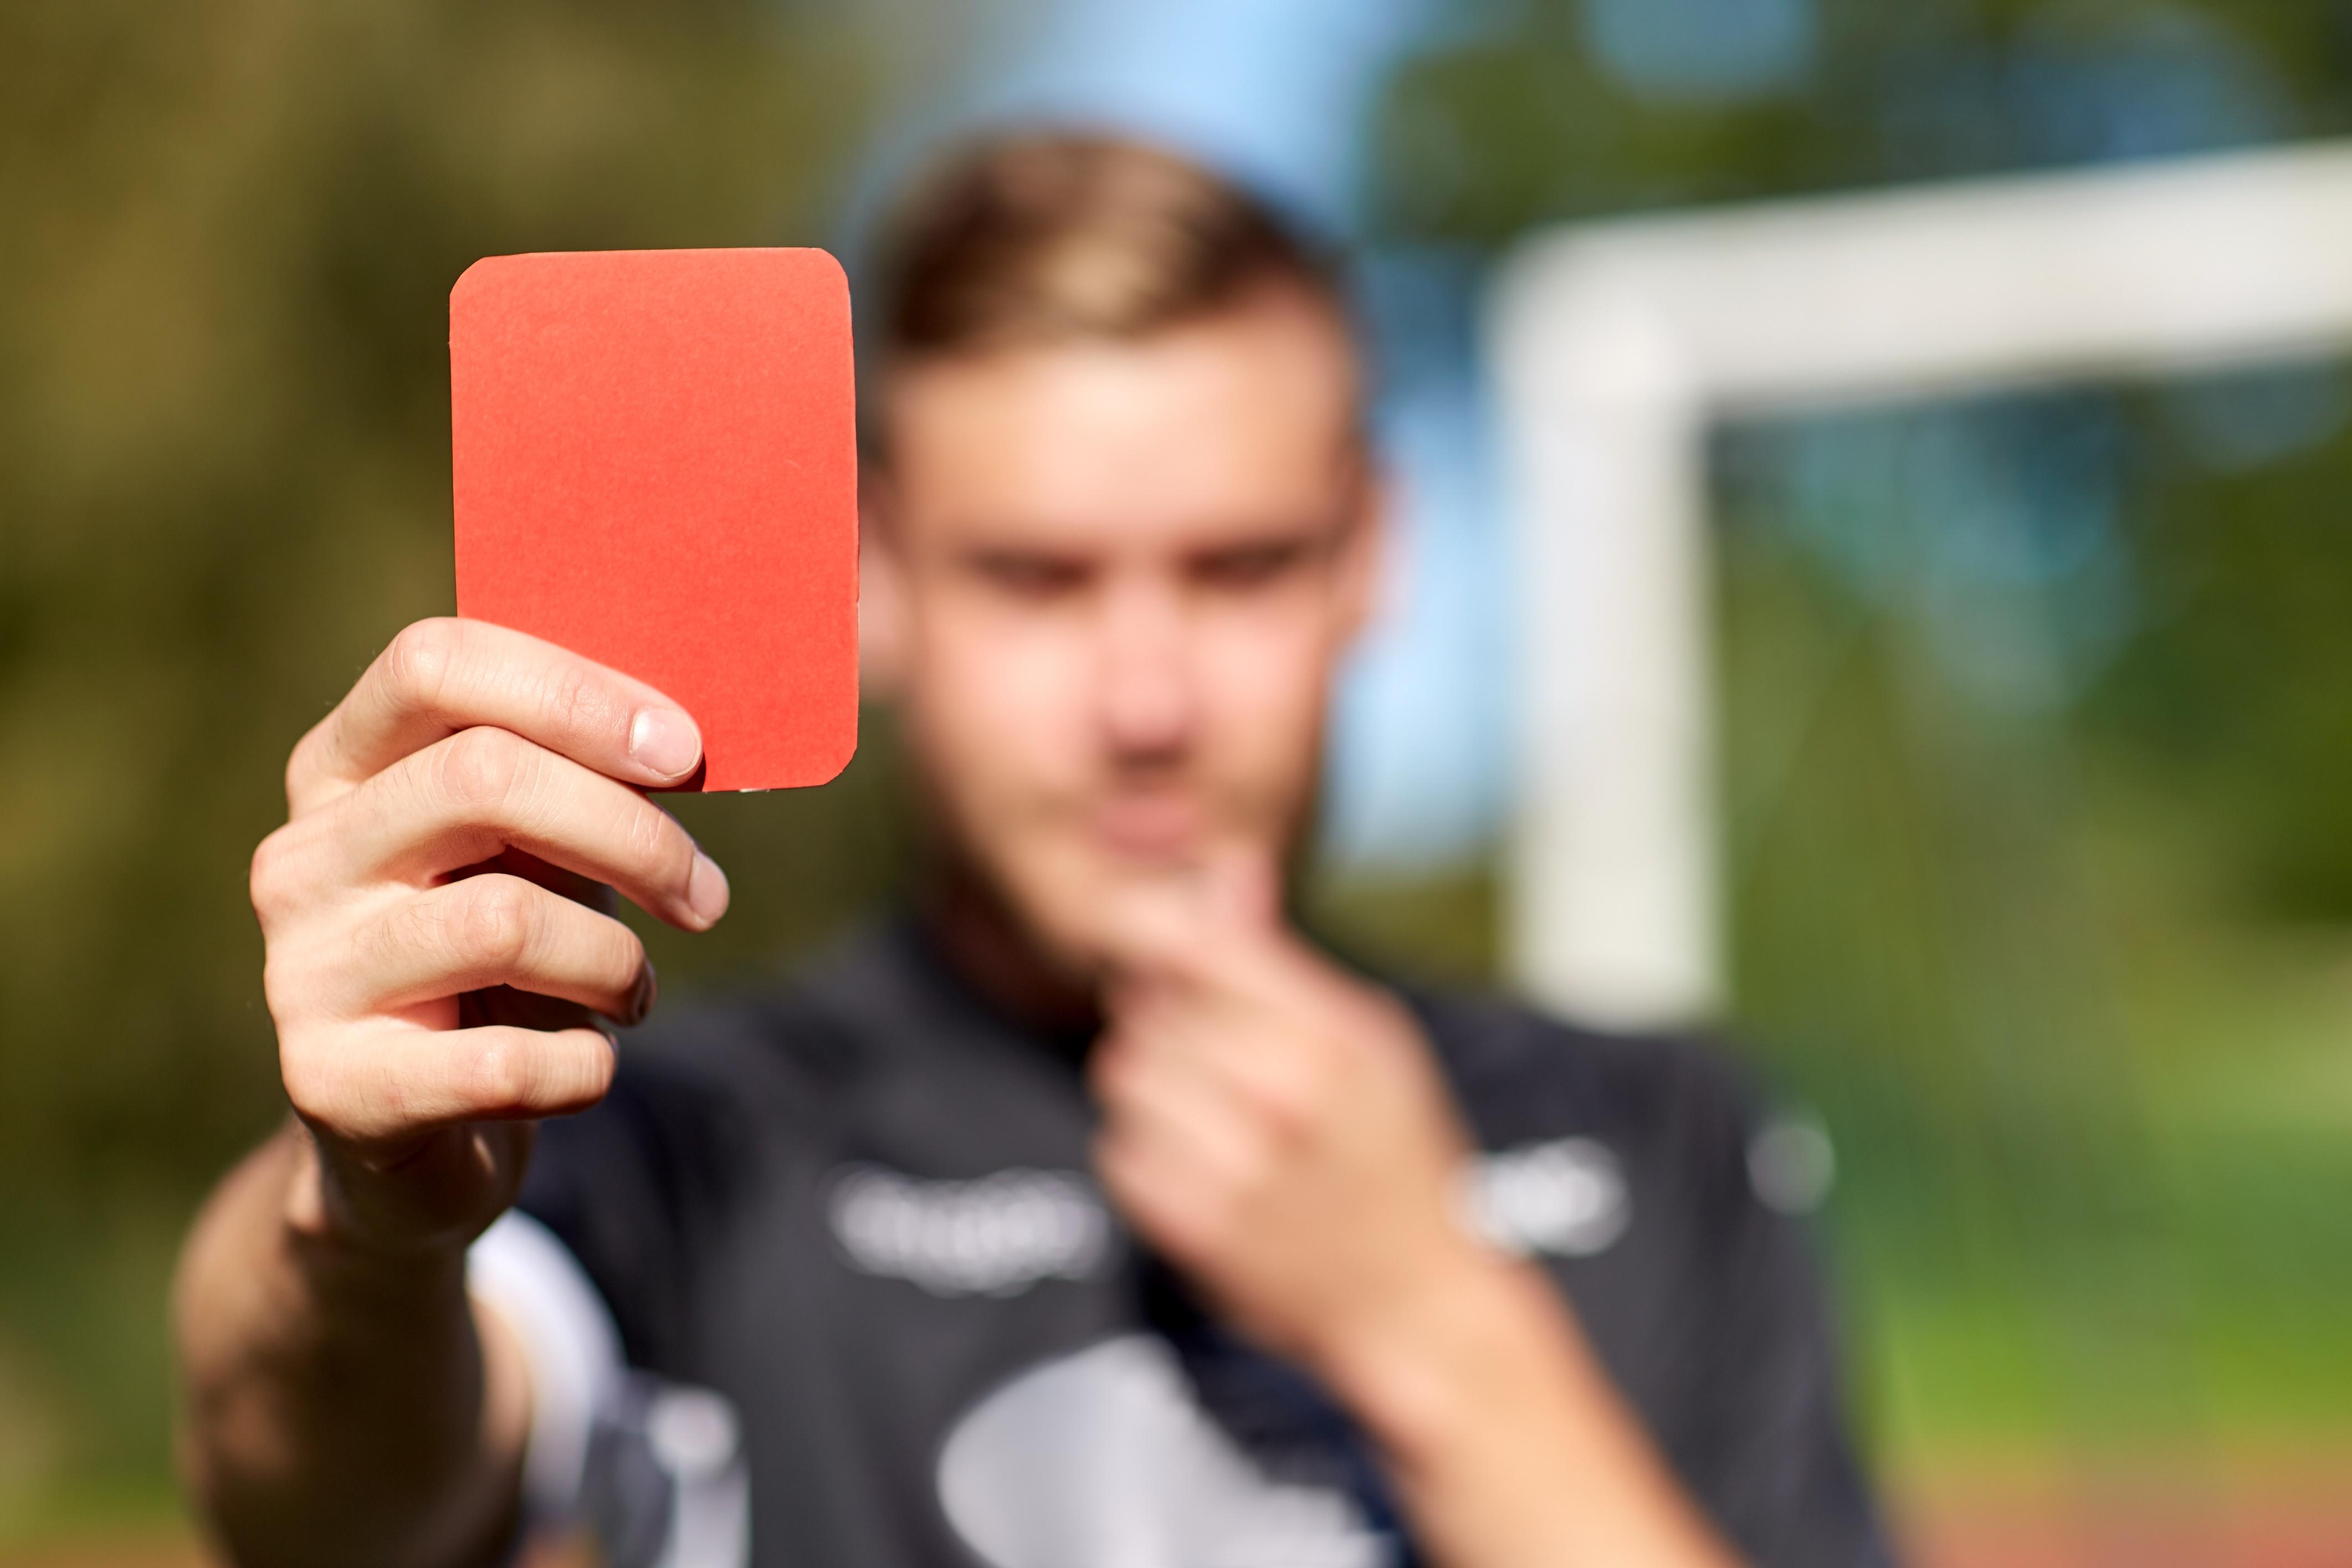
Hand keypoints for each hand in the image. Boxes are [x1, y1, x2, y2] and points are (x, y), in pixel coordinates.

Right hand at [250, 617, 728, 1257]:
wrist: (412, 1133)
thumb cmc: (498, 955)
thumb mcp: (532, 847)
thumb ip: (578, 776)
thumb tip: (688, 735)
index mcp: (342, 765)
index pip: (435, 663)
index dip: (574, 694)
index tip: (685, 751)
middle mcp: (304, 855)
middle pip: (483, 779)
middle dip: (632, 835)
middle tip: (705, 896)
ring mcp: (301, 969)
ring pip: (504, 920)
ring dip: (615, 961)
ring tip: (635, 990)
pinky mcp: (331, 1084)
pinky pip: (501, 1063)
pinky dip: (582, 1064)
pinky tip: (590, 1063)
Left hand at [1089, 850, 1497, 1378]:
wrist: (1418, 1305)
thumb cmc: (1396, 1157)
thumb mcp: (1372, 1042)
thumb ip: (1284, 959)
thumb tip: (1225, 866)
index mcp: (1334, 1034)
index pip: (1200, 945)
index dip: (1161, 938)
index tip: (1157, 951)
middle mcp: (1282, 1094)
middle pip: (1149, 1008)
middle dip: (1162, 1020)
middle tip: (1208, 1054)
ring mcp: (1235, 1165)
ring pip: (1123, 1075)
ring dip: (1149, 1085)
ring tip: (1207, 1112)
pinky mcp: (1194, 1228)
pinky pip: (1119, 1150)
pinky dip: (1144, 1150)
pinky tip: (1199, 1165)